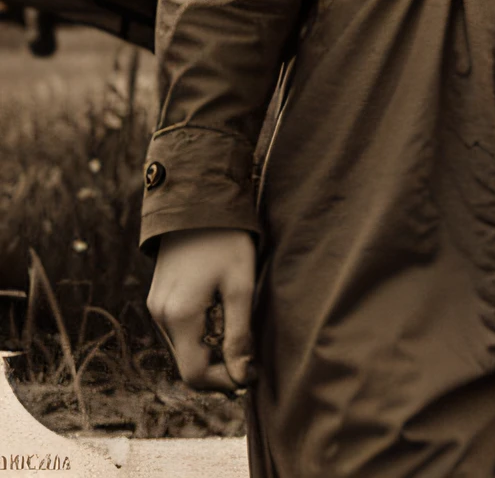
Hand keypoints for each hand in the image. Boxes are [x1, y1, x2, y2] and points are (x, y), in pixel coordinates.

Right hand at [147, 227, 255, 391]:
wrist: (198, 199)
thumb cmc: (225, 240)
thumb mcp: (241, 286)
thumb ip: (239, 335)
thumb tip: (242, 377)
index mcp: (179, 316)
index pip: (194, 375)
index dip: (224, 381)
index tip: (251, 371)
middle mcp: (160, 316)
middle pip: (187, 363)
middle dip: (218, 365)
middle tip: (249, 352)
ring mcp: (156, 305)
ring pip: (183, 347)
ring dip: (209, 347)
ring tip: (237, 326)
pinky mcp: (158, 296)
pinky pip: (178, 328)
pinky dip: (199, 331)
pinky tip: (220, 311)